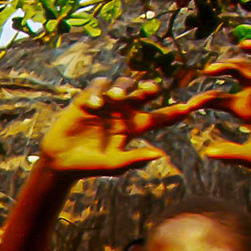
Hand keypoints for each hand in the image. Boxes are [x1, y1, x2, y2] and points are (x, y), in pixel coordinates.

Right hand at [40, 77, 210, 177]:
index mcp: (134, 128)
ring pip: (123, 84)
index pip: (159, 118)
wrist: (61, 162)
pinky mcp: (88, 98)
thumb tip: (159, 154)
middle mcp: (123, 112)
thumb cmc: (90, 166)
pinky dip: (98, 93)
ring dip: (123, 89)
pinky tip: (94, 105)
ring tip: (117, 99)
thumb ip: (134, 159)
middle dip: (149, 89)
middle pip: (143, 94)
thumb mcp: (113, 165)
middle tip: (152, 90)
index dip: (174, 113)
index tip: (189, 109)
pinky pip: (98, 86)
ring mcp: (107, 104)